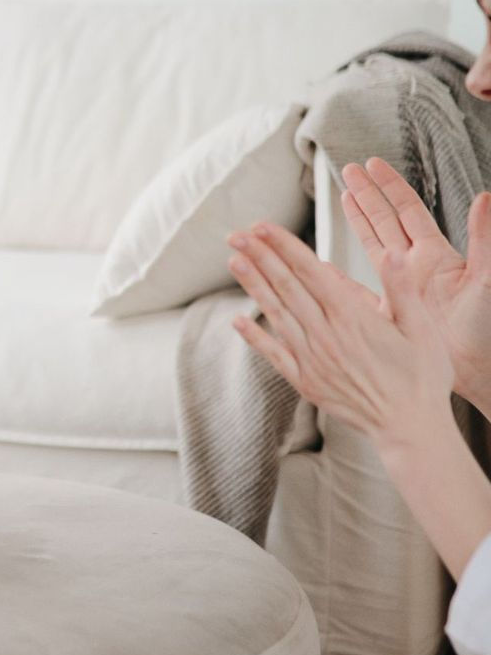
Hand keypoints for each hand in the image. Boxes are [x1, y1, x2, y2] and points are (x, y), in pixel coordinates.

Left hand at [225, 221, 453, 449]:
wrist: (410, 428)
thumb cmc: (421, 377)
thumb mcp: (422, 328)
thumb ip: (402, 289)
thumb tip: (391, 254)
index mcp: (352, 318)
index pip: (310, 271)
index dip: (284, 246)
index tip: (262, 226)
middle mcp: (326, 336)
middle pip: (286, 287)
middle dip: (260, 257)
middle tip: (236, 234)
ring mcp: (312, 360)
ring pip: (276, 314)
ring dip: (253, 286)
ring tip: (234, 261)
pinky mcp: (306, 382)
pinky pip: (274, 354)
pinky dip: (255, 336)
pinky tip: (237, 321)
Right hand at [340, 156, 490, 407]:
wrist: (475, 368)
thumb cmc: (485, 327)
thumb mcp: (485, 278)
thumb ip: (484, 238)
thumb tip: (486, 198)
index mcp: (436, 255)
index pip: (407, 211)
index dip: (390, 187)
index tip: (373, 166)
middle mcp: (416, 266)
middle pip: (385, 221)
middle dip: (368, 194)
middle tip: (349, 172)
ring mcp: (401, 287)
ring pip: (373, 244)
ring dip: (358, 221)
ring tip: (343, 198)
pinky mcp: (390, 309)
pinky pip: (359, 286)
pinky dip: (342, 275)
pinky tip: (329, 265)